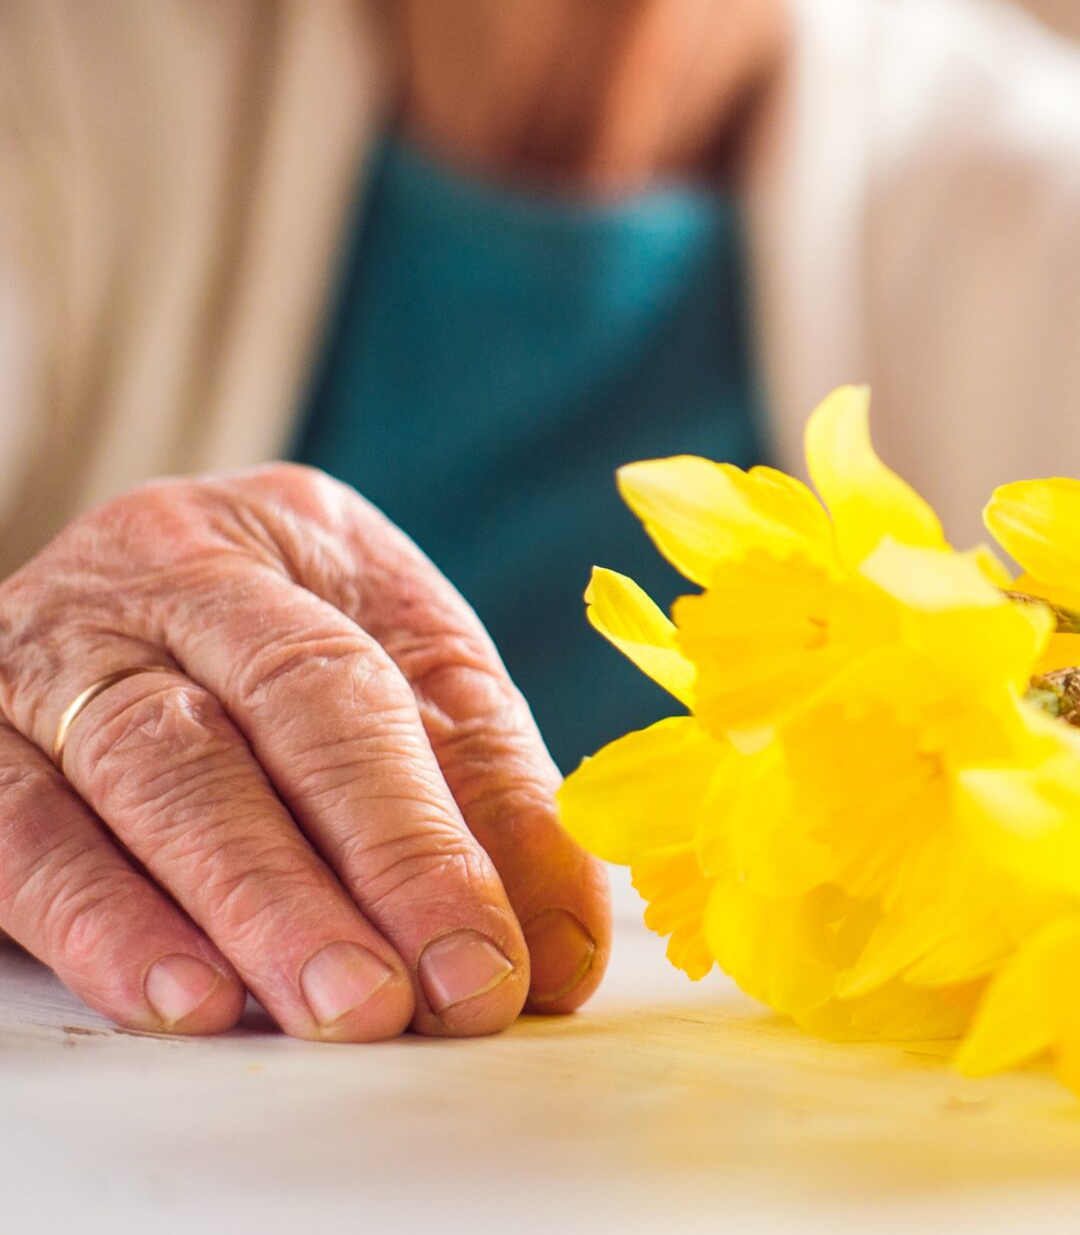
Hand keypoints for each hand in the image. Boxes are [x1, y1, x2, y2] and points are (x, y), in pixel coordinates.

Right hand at [0, 465, 608, 1036]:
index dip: (445, 833)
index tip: (508, 960)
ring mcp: (45, 652)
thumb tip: (558, 954)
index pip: (380, 681)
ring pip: (150, 769)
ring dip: (245, 906)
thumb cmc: (272, 657)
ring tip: (323, 1008)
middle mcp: (162, 572)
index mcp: (294, 538)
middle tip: (413, 996)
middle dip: (365, 865)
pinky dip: (103, 922)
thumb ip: (486, 801)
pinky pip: (20, 834)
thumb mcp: (396, 681)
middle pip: (278, 709)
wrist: (81, 602)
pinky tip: (178, 997)